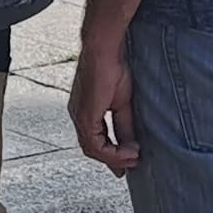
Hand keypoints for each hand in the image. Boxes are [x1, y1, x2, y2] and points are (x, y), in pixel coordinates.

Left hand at [70, 32, 138, 175]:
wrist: (104, 50)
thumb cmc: (112, 68)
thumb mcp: (122, 104)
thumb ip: (124, 126)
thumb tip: (132, 146)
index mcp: (85, 112)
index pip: (95, 141)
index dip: (112, 154)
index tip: (130, 161)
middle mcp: (78, 116)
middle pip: (92, 148)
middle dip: (114, 160)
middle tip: (134, 163)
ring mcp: (79, 116)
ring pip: (93, 149)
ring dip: (115, 158)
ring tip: (134, 158)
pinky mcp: (84, 115)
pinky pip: (94, 143)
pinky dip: (113, 152)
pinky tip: (129, 152)